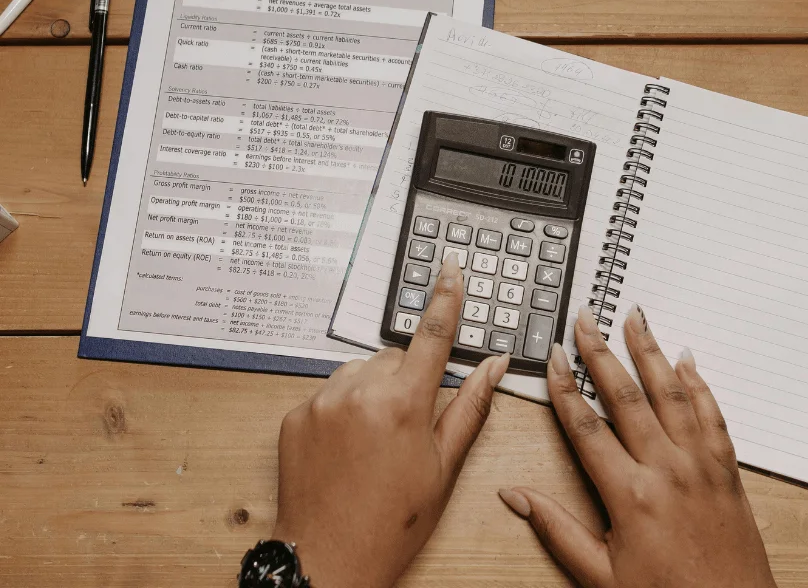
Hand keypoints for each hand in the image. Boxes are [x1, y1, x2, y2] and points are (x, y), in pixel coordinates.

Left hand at [272, 259, 508, 587]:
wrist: (328, 560)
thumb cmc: (391, 522)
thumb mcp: (444, 467)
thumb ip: (470, 408)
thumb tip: (495, 366)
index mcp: (403, 404)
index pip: (433, 334)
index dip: (446, 296)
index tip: (450, 267)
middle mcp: (358, 393)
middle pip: (394, 357)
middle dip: (407, 378)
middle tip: (411, 426)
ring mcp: (321, 402)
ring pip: (361, 372)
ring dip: (374, 390)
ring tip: (377, 442)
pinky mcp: (295, 416)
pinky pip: (330, 392)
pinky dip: (344, 408)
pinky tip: (349, 447)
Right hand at [499, 306, 776, 587]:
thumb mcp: (600, 575)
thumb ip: (557, 529)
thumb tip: (514, 496)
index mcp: (629, 495)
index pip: (586, 426)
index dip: (565, 387)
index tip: (554, 356)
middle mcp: (667, 470)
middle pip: (627, 397)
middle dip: (603, 353)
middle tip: (588, 318)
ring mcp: (701, 465)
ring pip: (673, 394)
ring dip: (651, 353)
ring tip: (636, 319)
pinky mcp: (727, 470)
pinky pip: (712, 415)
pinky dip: (698, 384)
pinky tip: (687, 361)